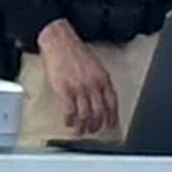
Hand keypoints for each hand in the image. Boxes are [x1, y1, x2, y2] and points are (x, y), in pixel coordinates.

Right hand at [35, 21, 118, 137]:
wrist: (60, 41)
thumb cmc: (75, 51)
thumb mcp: (95, 65)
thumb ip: (100, 80)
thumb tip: (101, 96)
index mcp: (103, 78)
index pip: (112, 103)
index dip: (112, 117)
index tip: (110, 124)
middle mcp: (94, 84)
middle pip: (99, 112)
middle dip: (96, 125)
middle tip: (93, 130)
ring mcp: (79, 88)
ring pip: (85, 115)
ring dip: (83, 126)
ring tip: (80, 130)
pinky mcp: (65, 89)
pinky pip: (70, 111)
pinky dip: (70, 120)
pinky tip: (68, 122)